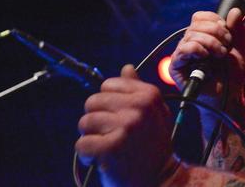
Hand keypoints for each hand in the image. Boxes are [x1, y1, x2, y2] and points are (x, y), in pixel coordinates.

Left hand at [76, 65, 172, 185]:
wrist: (162, 180)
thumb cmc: (154, 147)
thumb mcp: (153, 114)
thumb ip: (138, 90)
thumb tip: (126, 68)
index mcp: (149, 94)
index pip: (108, 85)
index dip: (108, 104)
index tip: (119, 119)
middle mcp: (139, 107)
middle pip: (92, 102)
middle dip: (97, 121)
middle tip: (112, 136)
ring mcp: (126, 126)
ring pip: (84, 122)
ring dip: (92, 138)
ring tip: (109, 148)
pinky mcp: (112, 147)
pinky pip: (82, 144)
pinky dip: (87, 156)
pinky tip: (102, 160)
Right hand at [170, 8, 244, 111]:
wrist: (229, 95)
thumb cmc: (232, 75)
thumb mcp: (240, 48)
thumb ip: (238, 29)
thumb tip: (235, 11)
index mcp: (202, 37)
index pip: (200, 17)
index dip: (214, 20)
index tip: (227, 32)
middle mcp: (190, 43)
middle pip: (196, 23)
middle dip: (216, 32)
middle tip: (226, 46)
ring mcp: (182, 54)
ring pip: (191, 35)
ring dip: (211, 43)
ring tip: (220, 55)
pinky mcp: (176, 66)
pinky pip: (183, 49)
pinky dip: (198, 49)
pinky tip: (206, 57)